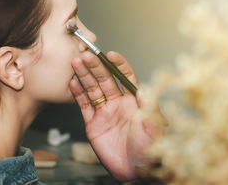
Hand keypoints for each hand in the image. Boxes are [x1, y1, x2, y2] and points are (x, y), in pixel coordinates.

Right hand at [70, 51, 164, 180]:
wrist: (136, 172)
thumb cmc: (150, 150)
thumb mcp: (154, 127)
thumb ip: (149, 107)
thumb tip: (143, 89)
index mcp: (133, 100)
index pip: (124, 76)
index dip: (117, 65)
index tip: (110, 55)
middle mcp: (117, 103)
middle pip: (105, 80)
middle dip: (96, 67)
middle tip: (87, 55)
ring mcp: (104, 112)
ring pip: (92, 89)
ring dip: (84, 76)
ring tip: (76, 63)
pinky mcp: (93, 124)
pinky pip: (84, 106)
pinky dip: (77, 94)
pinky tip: (73, 82)